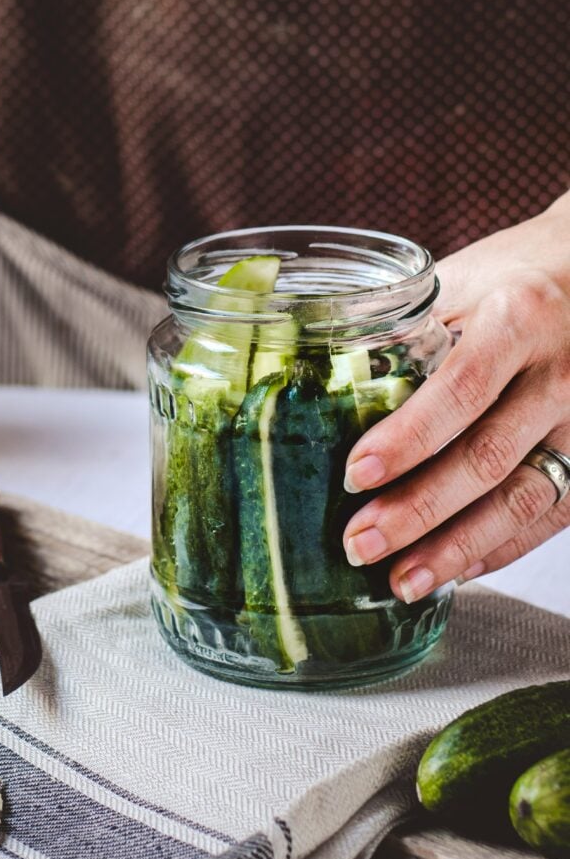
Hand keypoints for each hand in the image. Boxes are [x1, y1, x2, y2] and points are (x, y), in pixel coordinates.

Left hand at [342, 198, 569, 602]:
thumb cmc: (508, 277)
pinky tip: (456, 571)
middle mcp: (560, 373)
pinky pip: (551, 514)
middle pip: (488, 457)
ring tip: (401, 582)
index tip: (354, 475)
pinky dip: (502, 548)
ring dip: (458, 548)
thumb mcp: (455, 282)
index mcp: (517, 320)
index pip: (459, 390)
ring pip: (523, 499)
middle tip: (359, 545)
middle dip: (419, 509)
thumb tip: (314, 382)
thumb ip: (402, 330)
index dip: (407, 439)